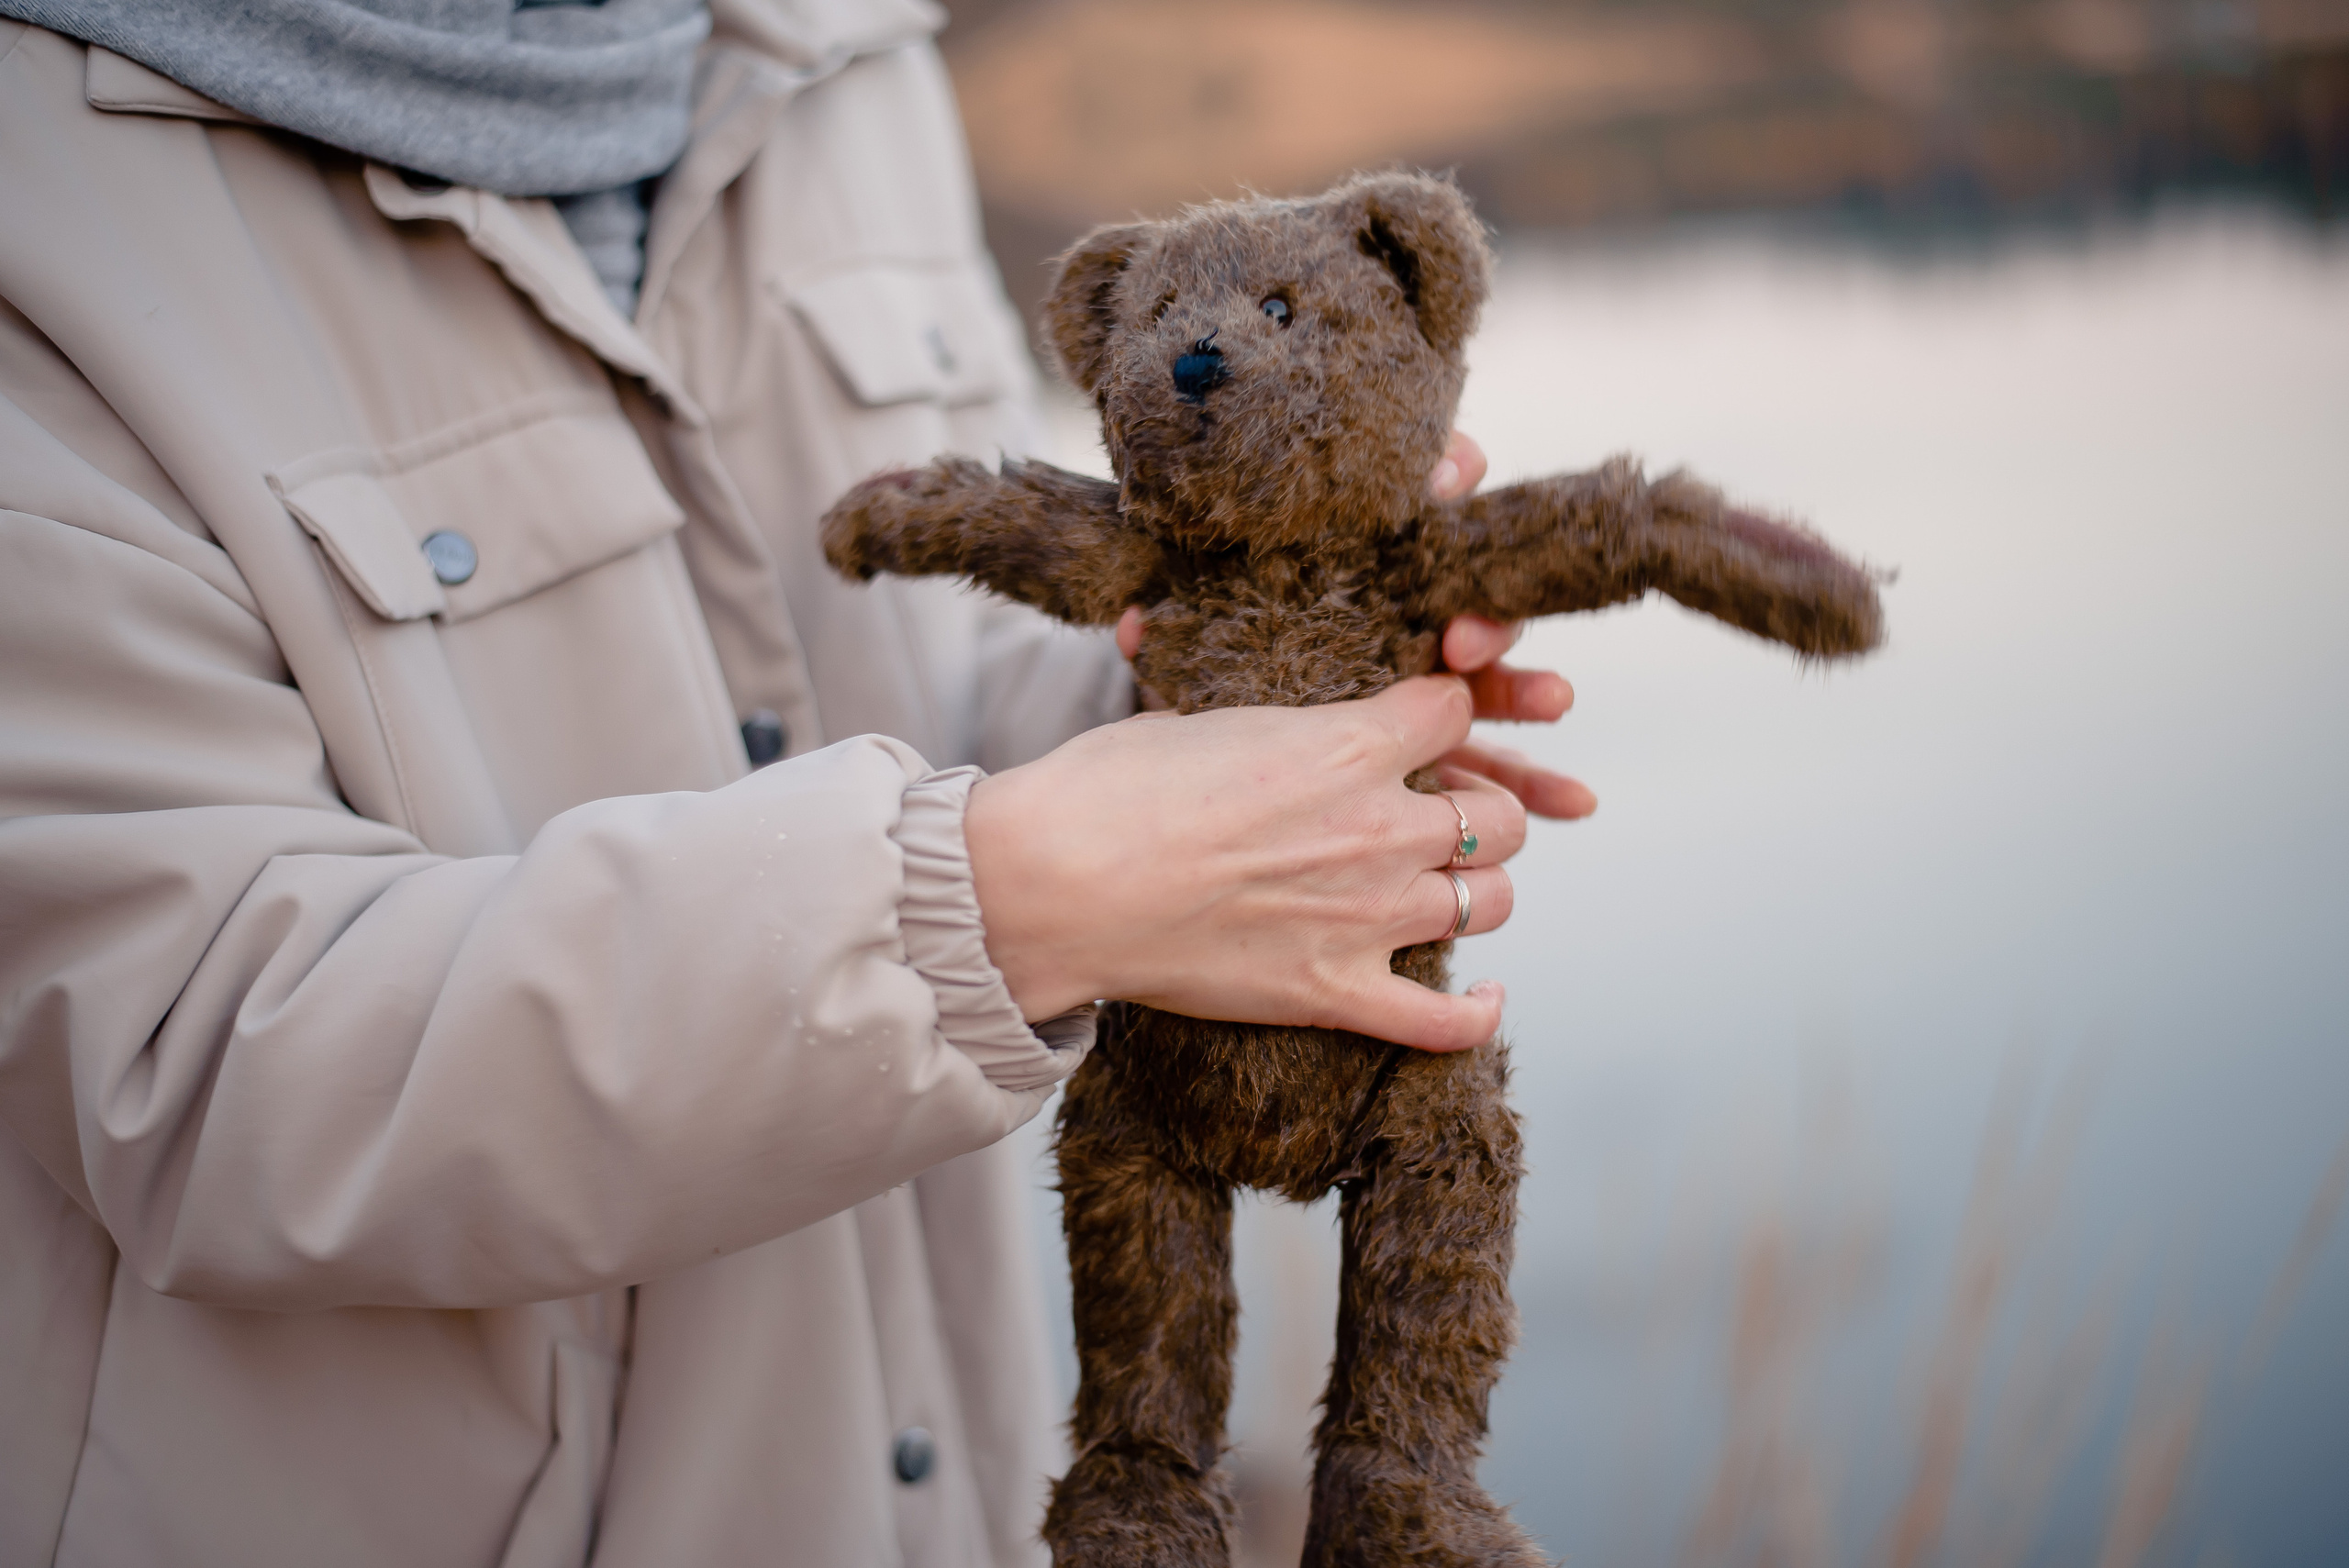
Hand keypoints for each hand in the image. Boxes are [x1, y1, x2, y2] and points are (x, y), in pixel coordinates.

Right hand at [966, 677, 1521, 1050]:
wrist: (1057, 885)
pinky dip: (1476, 1013)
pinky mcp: (1336, 992)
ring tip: (1444, 891)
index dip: (1444, 712)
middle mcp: (1380, 829)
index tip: (1422, 725)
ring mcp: (1368, 917)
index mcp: (1348, 745)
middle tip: (1443, 815)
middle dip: (1481, 808)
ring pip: (1494, 902)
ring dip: (1477, 893)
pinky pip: (1447, 1020)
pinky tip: (1483, 995)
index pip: (1456, 709)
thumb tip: (1275, 734)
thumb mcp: (1202, 721)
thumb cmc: (1108, 794)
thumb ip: (1277, 731)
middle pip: (1500, 816)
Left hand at [1114, 430, 1597, 817]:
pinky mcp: (1428, 754)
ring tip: (1554, 700)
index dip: (1439, 483)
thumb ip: (1168, 632)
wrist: (1186, 757)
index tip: (1443, 487)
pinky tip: (1573, 799)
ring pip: (1487, 683)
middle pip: (1460, 599)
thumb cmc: (1191, 682)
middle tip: (1463, 638)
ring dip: (1525, 688)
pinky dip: (1535, 779)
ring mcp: (1419, 686)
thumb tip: (1132, 626)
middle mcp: (1395, 618)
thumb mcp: (1182, 647)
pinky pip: (1490, 765)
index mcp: (1347, 570)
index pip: (1409, 509)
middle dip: (1479, 613)